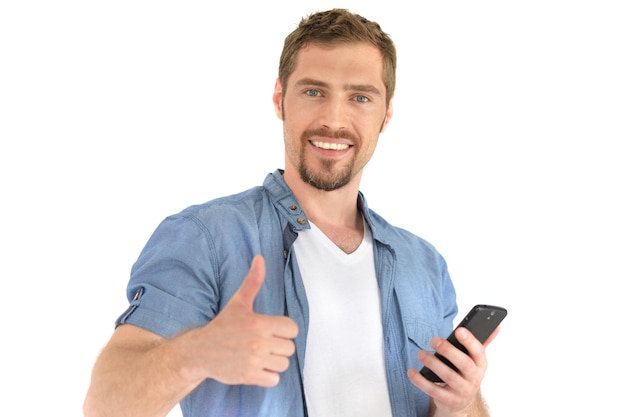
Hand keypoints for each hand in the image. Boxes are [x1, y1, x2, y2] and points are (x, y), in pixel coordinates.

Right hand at [177, 255, 298, 386]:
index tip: (272, 330)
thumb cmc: (223, 326)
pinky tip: (256, 367)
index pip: (292, 329)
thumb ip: (253, 281)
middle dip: (279, 346)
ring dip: (274, 361)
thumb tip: (260, 258)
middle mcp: (258, 343)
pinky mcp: (249, 376)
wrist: (200, 352)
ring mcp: (254, 361)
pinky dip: (268, 375)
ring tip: (260, 355)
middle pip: (290, 348)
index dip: (284, 330)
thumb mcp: (238, 303)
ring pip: (284, 364)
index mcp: (259, 323)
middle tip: (264, 343)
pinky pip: (274, 379)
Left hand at [407, 327, 499, 415]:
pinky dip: (421, 381)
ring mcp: (462, 391)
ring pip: (448, 376)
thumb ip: (482, 342)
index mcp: (480, 365)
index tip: (459, 330)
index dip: (469, 341)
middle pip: (463, 363)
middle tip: (434, 340)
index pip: (479, 351)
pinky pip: (434, 391)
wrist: (460, 403)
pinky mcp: (448, 400)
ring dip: (433, 363)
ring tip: (421, 354)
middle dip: (448, 350)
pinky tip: (412, 371)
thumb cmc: (465, 374)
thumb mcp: (475, 360)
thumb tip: (497, 325)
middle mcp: (474, 378)